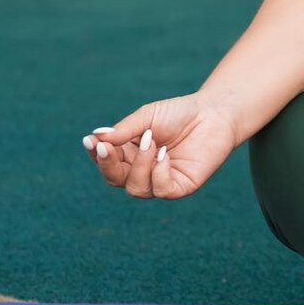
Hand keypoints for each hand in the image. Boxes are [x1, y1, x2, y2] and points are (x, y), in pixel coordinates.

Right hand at [82, 93, 236, 200]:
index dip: (96, 155)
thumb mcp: (147, 117)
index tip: (90, 141)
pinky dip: (158, 173)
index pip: (107, 162)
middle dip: (107, 164)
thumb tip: (96, 138)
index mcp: (130, 154)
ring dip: (138, 165)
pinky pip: (161, 190)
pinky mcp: (180, 187)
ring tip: (150, 141)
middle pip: (115, 179)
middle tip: (105, 147)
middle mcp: (142, 171)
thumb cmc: (179, 113)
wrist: (213, 113)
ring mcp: (161, 181)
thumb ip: (124, 130)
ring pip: (136, 188)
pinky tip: (164, 155)